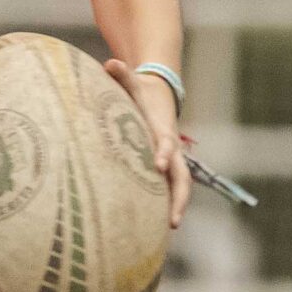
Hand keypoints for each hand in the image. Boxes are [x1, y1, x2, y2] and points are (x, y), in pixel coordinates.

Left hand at [105, 60, 190, 229]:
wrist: (159, 96)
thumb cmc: (141, 92)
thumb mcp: (132, 83)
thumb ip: (122, 74)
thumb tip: (110, 63)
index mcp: (162, 131)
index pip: (166, 144)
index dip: (165, 153)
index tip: (159, 165)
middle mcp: (171, 150)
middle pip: (181, 177)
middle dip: (180, 197)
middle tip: (173, 220)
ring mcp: (170, 161)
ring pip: (178, 188)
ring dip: (175, 207)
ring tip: (168, 229)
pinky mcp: (164, 169)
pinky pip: (167, 190)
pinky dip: (164, 206)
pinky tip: (154, 227)